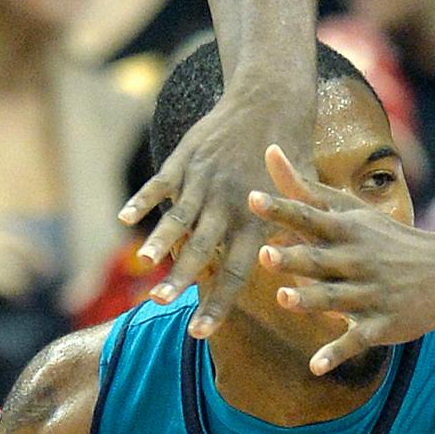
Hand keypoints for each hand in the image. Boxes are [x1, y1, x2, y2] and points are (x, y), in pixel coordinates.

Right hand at [122, 79, 315, 337]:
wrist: (270, 101)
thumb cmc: (292, 156)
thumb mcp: (301, 200)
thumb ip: (297, 239)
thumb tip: (309, 284)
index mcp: (257, 220)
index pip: (236, 273)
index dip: (218, 304)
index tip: (200, 332)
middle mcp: (229, 204)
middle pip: (202, 248)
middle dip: (181, 277)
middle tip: (161, 303)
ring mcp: (204, 181)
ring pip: (179, 217)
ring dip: (160, 241)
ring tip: (143, 264)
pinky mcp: (185, 160)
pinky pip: (161, 183)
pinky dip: (143, 200)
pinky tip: (125, 218)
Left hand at [249, 147, 434, 373]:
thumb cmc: (386, 239)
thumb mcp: (350, 211)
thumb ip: (305, 189)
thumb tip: (269, 151)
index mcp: (347, 232)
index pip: (309, 218)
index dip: (281, 209)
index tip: (253, 198)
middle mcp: (357, 261)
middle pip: (320, 260)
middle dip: (294, 258)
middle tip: (265, 254)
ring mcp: (369, 295)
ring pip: (335, 298)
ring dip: (310, 300)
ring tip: (283, 298)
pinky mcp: (380, 325)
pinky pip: (356, 340)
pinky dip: (337, 353)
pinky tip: (315, 366)